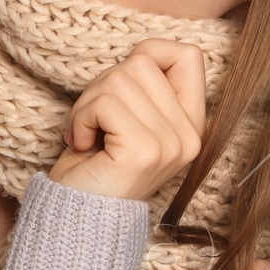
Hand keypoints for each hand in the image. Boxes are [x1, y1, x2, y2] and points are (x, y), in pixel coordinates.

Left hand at [49, 39, 205, 201]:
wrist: (77, 216)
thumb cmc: (96, 164)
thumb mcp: (128, 118)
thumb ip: (144, 87)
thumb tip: (142, 53)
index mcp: (191, 125)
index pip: (188, 55)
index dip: (148, 54)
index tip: (121, 88)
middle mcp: (189, 136)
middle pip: (142, 62)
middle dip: (102, 85)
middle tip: (93, 121)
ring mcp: (170, 145)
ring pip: (118, 78)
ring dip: (87, 103)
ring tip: (86, 134)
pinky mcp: (143, 151)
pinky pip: (105, 102)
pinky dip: (80, 118)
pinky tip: (80, 143)